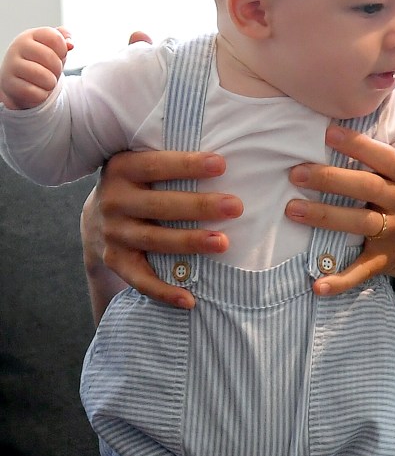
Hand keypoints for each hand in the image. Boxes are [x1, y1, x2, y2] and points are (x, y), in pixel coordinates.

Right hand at [0, 26, 72, 108]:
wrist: (17, 82)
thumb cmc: (39, 62)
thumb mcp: (53, 48)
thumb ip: (63, 40)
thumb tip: (70, 44)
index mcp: (30, 36)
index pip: (54, 37)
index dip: (63, 49)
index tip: (59, 55)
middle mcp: (17, 48)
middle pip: (50, 57)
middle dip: (58, 68)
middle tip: (52, 71)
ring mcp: (11, 66)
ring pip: (44, 77)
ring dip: (51, 83)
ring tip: (45, 81)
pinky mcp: (10, 85)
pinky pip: (37, 93)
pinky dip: (42, 94)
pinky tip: (36, 90)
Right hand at [82, 150, 241, 308]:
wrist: (98, 216)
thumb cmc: (143, 183)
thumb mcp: (145, 162)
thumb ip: (175, 160)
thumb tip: (228, 156)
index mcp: (123, 168)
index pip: (156, 165)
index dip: (188, 165)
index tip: (221, 165)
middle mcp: (113, 200)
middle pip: (160, 205)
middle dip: (199, 206)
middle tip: (236, 207)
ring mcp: (113, 233)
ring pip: (154, 240)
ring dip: (189, 243)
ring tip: (222, 243)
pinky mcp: (115, 260)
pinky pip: (140, 280)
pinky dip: (164, 291)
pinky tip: (190, 299)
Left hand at [288, 124, 394, 301]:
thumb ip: (384, 168)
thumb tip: (340, 138)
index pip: (384, 158)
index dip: (358, 145)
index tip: (329, 133)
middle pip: (366, 187)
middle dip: (330, 179)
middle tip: (296, 173)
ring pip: (359, 222)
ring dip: (325, 216)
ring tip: (292, 210)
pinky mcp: (389, 260)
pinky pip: (362, 270)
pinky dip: (340, 280)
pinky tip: (317, 284)